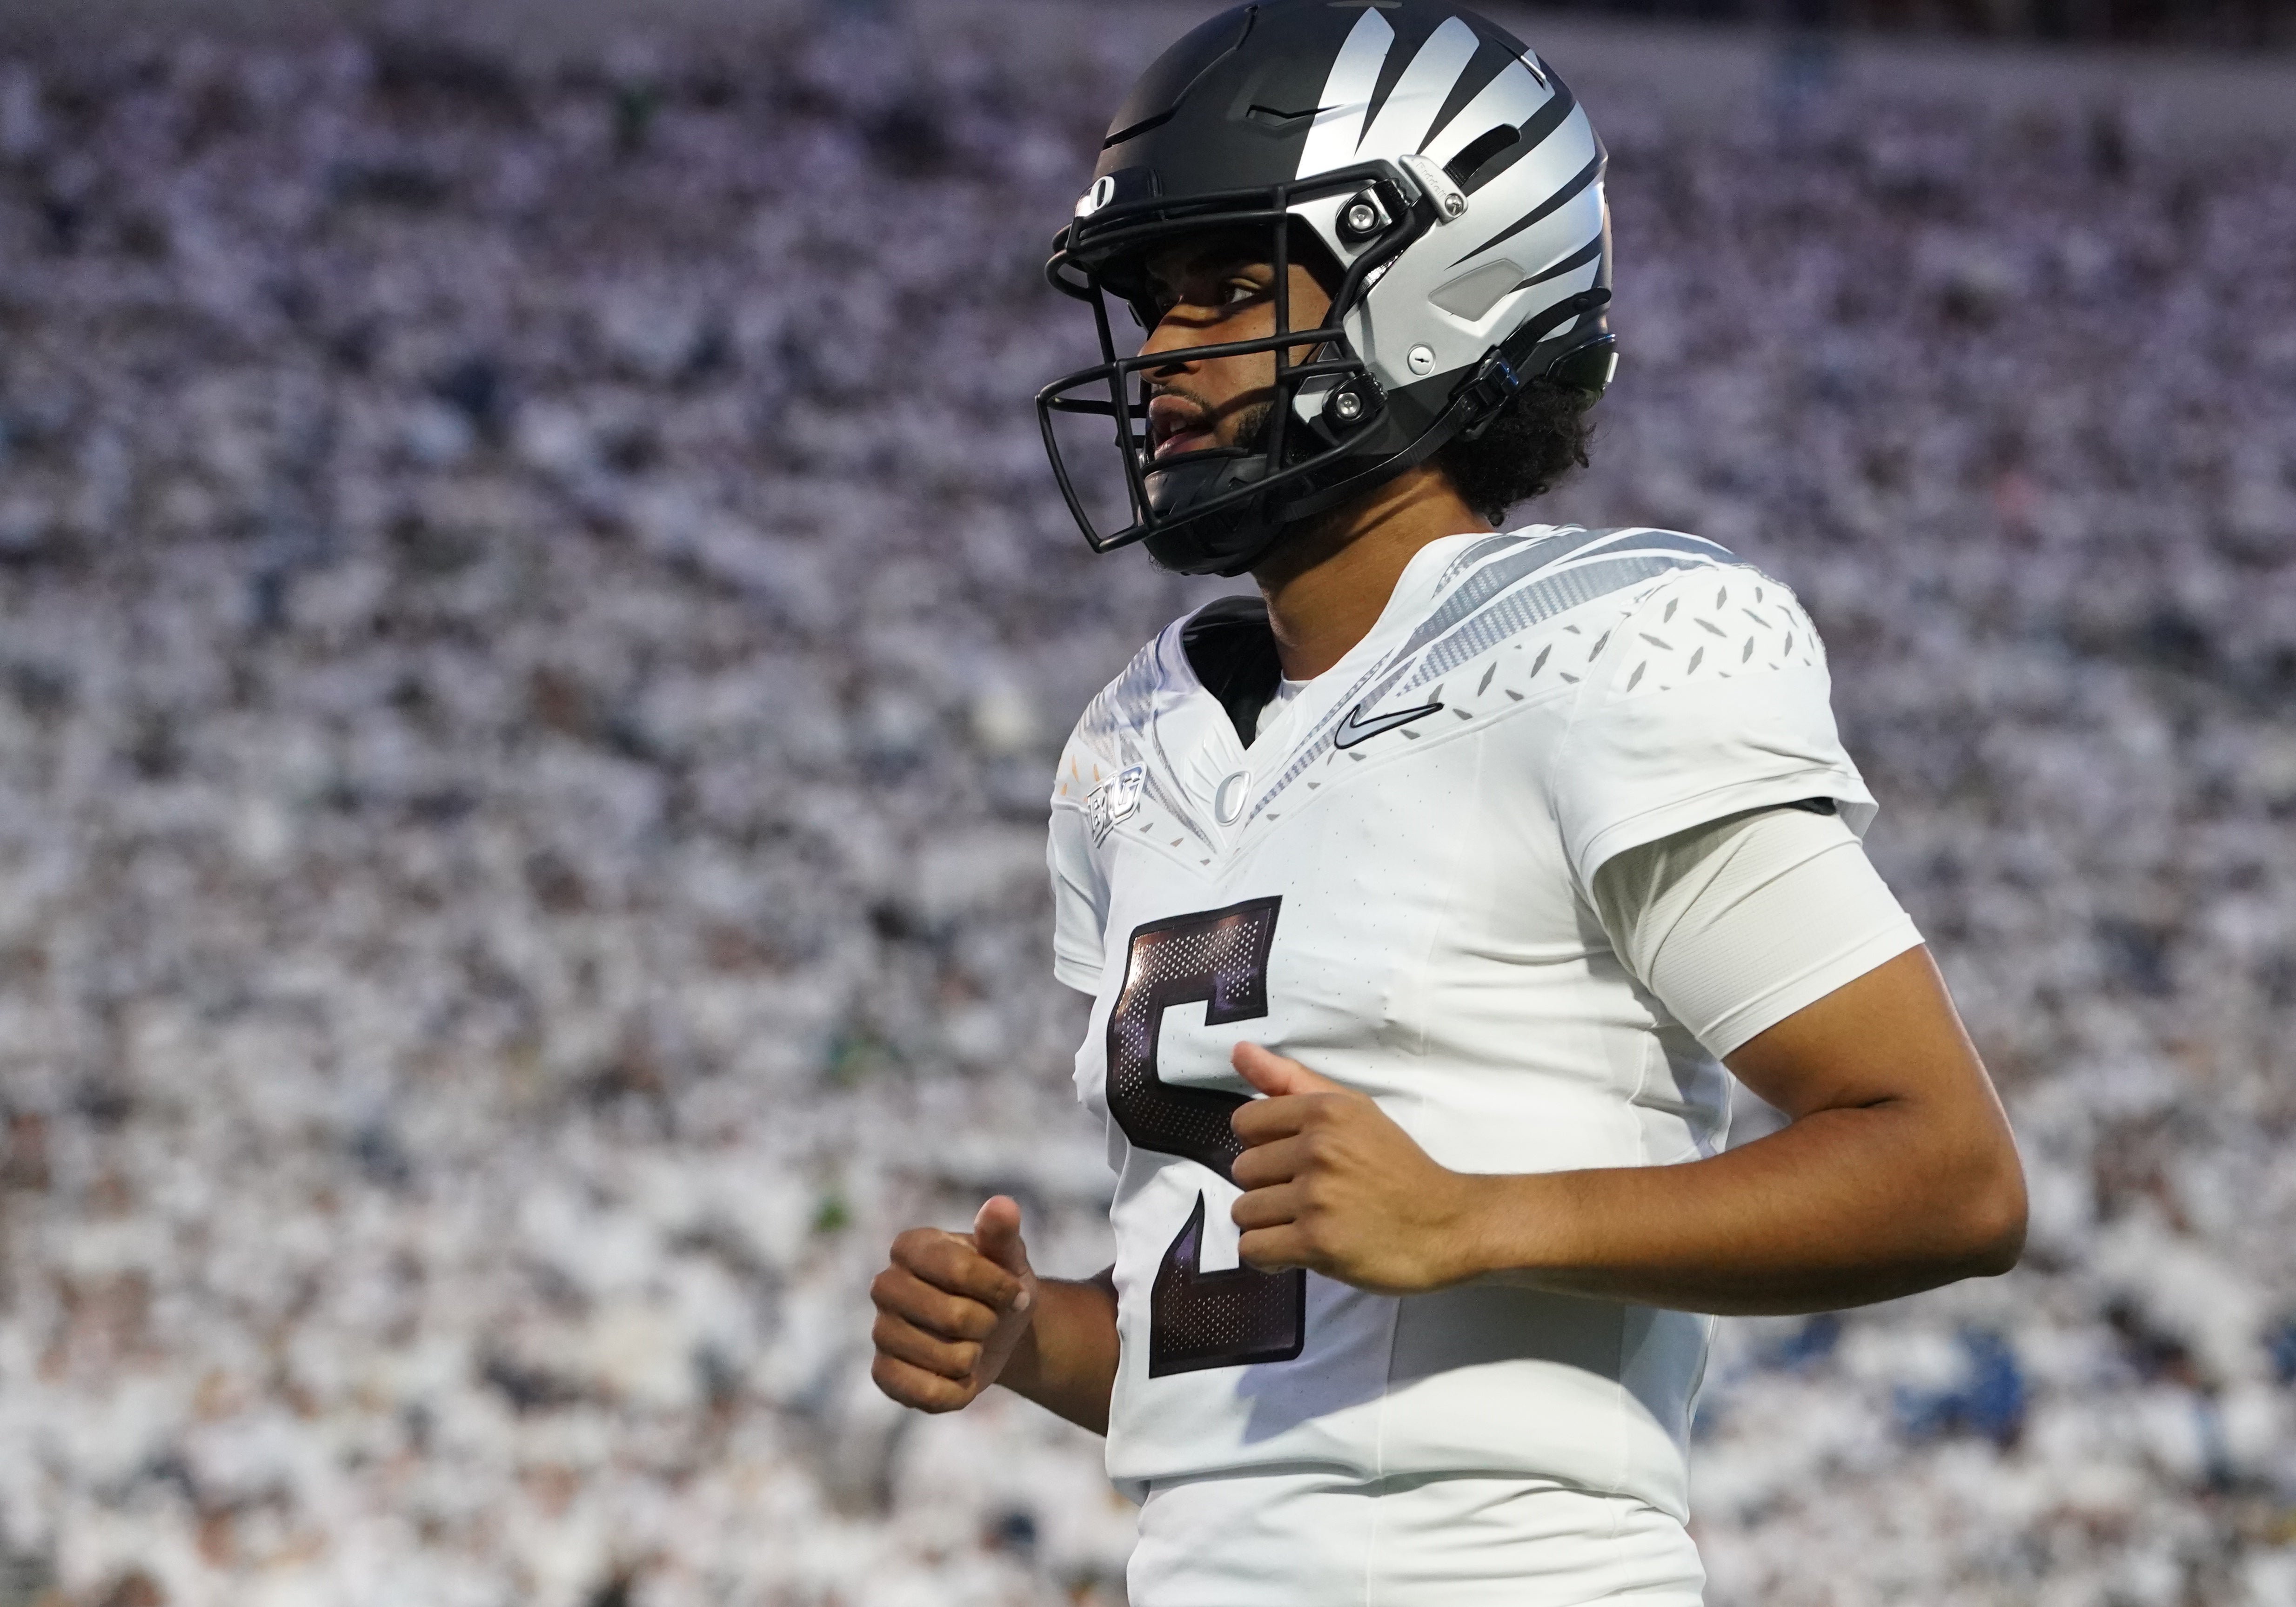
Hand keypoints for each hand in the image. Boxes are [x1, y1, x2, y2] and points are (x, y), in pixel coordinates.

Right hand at [869, 1196, 1038, 1412]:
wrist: (995, 1331)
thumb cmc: (999, 1284)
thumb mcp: (1009, 1257)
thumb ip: (1002, 1234)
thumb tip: (1002, 1205)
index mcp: (910, 1246)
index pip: (960, 1270)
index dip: (1000, 1288)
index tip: (1017, 1292)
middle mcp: (885, 1285)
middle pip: (953, 1317)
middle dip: (988, 1324)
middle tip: (990, 1320)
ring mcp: (880, 1331)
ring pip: (946, 1359)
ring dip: (976, 1357)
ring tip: (972, 1344)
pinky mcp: (883, 1374)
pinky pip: (927, 1395)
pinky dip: (959, 1391)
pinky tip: (959, 1375)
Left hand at [1229, 1044, 1483, 1295]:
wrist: (1447, 1225)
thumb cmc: (1398, 1168)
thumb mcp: (1354, 1110)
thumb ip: (1292, 1081)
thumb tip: (1240, 1050)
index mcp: (1325, 1111)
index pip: (1245, 1123)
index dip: (1263, 1145)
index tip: (1292, 1159)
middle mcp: (1318, 1149)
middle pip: (1242, 1170)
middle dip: (1268, 1187)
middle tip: (1308, 1197)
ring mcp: (1317, 1198)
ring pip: (1244, 1212)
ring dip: (1269, 1224)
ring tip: (1304, 1224)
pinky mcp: (1317, 1243)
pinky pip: (1253, 1249)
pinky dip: (1269, 1256)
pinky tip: (1297, 1250)